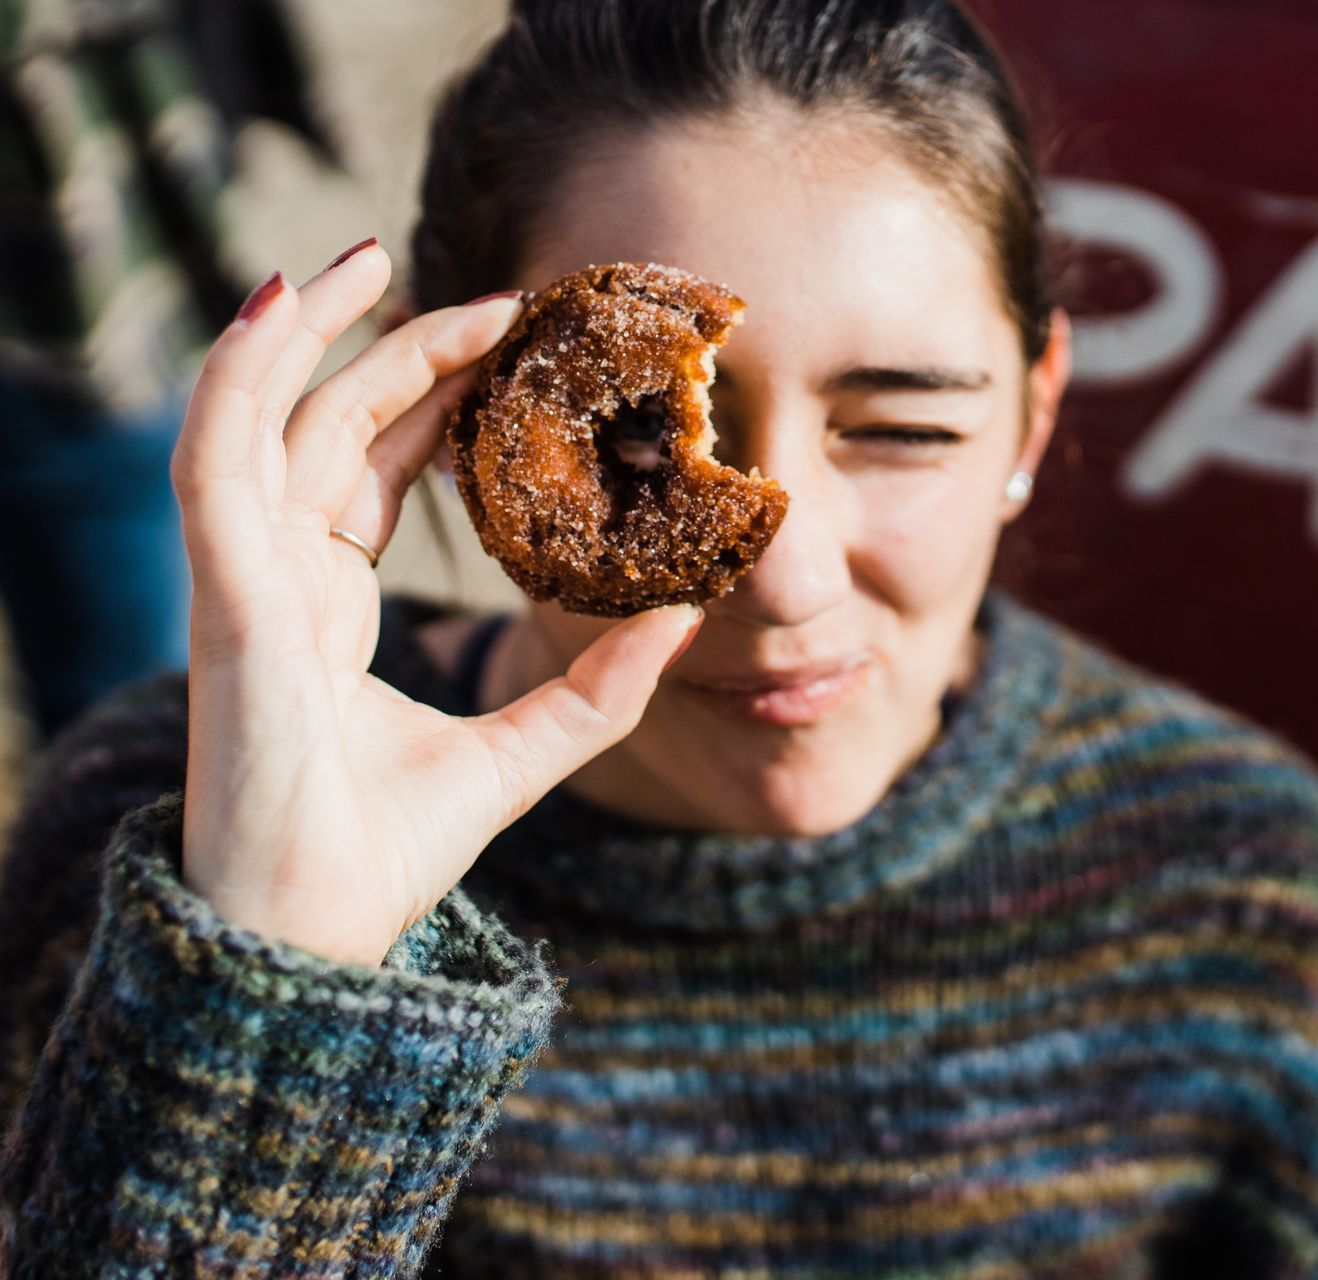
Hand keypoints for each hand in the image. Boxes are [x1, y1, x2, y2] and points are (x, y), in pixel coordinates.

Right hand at [171, 243, 701, 965]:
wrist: (317, 930)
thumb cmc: (387, 849)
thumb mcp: (522, 751)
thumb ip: (600, 689)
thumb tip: (692, 615)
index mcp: (330, 606)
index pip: (378, 469)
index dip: (437, 400)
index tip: (516, 345)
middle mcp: (280, 578)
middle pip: (332, 428)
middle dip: (395, 347)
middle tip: (486, 291)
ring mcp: (243, 580)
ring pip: (263, 418)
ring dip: (308, 331)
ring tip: (371, 257)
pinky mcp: (225, 595)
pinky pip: (215, 460)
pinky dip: (235, 378)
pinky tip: (279, 304)